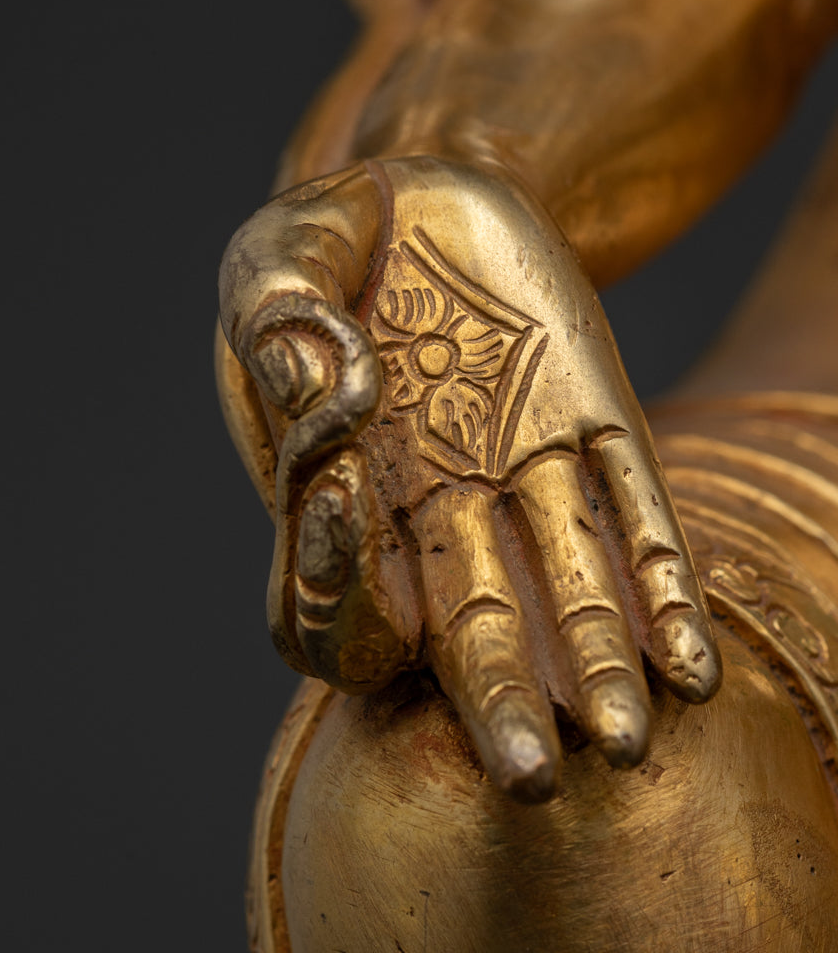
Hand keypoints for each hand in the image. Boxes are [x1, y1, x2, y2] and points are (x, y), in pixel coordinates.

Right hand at [220, 156, 720, 800]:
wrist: (439, 192)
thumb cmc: (340, 238)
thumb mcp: (282, 252)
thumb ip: (279, 317)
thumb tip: (321, 379)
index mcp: (338, 488)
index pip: (330, 601)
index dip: (333, 577)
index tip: (341, 489)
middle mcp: (435, 506)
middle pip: (466, 631)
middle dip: (495, 702)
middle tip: (532, 779)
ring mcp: (523, 471)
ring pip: (566, 593)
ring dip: (597, 668)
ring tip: (629, 742)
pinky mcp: (598, 419)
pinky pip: (637, 517)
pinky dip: (664, 587)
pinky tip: (693, 663)